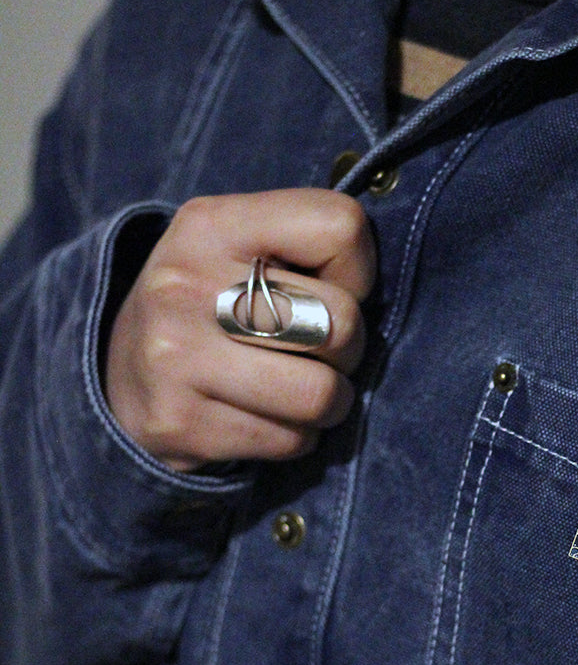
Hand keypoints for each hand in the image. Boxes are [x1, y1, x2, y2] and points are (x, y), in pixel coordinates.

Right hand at [105, 188, 374, 470]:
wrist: (118, 375)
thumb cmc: (214, 304)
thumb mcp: (244, 247)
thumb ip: (310, 247)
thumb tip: (372, 295)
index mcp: (209, 224)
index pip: (340, 226)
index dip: (358, 269)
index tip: (329, 288)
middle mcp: (184, 285)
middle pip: (341, 322)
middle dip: (348, 348)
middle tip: (318, 352)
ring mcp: (175, 357)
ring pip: (322, 394)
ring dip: (329, 402)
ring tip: (298, 389)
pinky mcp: (178, 423)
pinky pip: (291, 441)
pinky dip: (294, 437)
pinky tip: (262, 416)